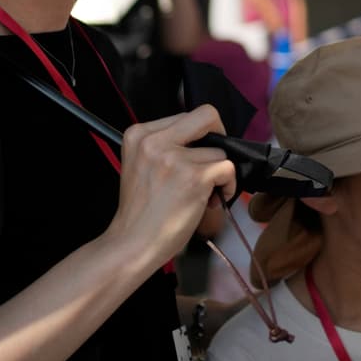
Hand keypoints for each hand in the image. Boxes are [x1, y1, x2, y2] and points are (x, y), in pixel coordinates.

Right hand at [104, 105, 236, 272]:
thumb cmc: (140, 212)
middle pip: (206, 115)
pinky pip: (228, 168)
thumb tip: (205, 139)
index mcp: (138, 134)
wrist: (132, 244)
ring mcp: (174, 158)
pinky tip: (213, 201)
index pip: (185, 115)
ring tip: (204, 194)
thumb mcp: (141, 165)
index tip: (198, 154)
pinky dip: (228, 185)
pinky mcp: (194, 177)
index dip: (199, 135)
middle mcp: (154, 141)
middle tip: (215, 161)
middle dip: (219, 135)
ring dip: (218, 173)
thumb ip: (165, 146)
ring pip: (218, 150)